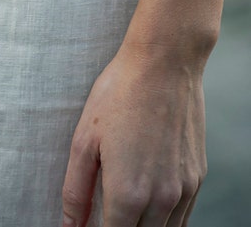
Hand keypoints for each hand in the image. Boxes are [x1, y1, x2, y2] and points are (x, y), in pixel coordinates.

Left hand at [61, 41, 206, 225]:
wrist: (164, 63)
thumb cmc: (118, 94)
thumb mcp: (84, 139)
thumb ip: (75, 191)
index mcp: (128, 193)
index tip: (87, 226)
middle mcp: (160, 199)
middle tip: (104, 214)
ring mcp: (183, 190)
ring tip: (124, 210)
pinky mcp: (196, 178)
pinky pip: (182, 217)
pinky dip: (164, 220)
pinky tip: (148, 204)